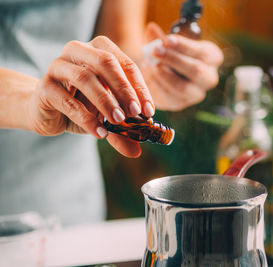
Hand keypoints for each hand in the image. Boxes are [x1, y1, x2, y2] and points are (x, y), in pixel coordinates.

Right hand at [29, 36, 154, 156]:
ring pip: (85, 78)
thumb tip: (137, 151)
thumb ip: (122, 131)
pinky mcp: (44, 86)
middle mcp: (78, 51)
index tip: (148, 111)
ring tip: (118, 122)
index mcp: (100, 50)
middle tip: (135, 113)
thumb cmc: (82, 106)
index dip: (139, 88)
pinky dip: (86, 118)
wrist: (47, 113)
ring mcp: (58, 66)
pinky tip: (99, 132)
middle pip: (105, 62)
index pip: (126, 65)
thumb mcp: (107, 117)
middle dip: (124, 89)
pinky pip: (67, 100)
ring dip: (105, 101)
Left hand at [141, 23, 222, 110]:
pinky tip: (147, 75)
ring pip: (182, 88)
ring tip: (148, 64)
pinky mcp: (180, 104)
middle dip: (174, 60)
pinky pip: (169, 98)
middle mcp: (209, 78)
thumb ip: (160, 37)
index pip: (202, 52)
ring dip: (163, 75)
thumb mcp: (169, 43)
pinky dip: (156, 86)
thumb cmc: (172, 53)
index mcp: (212, 58)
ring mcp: (196, 94)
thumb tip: (151, 28)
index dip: (184, 46)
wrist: (167, 73)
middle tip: (155, 51)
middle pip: (196, 71)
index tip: (166, 40)